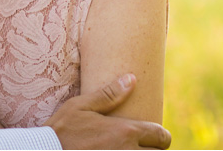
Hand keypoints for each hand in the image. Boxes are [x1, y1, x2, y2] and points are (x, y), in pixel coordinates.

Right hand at [44, 74, 170, 149]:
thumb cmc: (61, 129)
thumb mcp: (81, 106)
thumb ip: (109, 94)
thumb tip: (132, 79)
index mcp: (125, 132)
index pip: (161, 136)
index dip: (160, 136)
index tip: (154, 136)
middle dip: (154, 150)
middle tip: (142, 146)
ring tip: (131, 150)